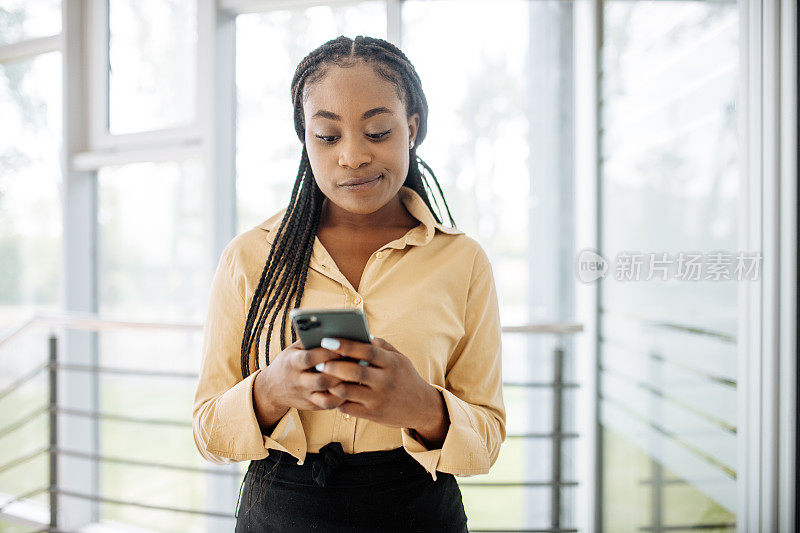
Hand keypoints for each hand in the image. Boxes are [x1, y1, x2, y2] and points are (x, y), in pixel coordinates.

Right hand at [256, 338, 351, 411]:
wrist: (273, 388)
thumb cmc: (290, 361)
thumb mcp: (294, 349)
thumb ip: (311, 341)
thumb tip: (336, 331)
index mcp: (292, 363)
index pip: (310, 358)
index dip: (327, 353)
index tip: (344, 347)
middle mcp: (298, 382)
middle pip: (321, 380)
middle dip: (340, 372)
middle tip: (358, 362)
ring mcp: (305, 397)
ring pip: (328, 397)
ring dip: (345, 386)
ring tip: (358, 375)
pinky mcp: (312, 406)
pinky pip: (330, 405)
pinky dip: (343, 397)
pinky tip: (353, 387)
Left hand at [317, 337, 447, 437]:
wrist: (421, 407)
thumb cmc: (405, 378)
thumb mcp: (400, 359)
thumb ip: (382, 346)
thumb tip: (361, 334)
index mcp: (392, 363)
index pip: (368, 351)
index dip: (347, 345)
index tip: (328, 340)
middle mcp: (386, 381)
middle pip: (355, 371)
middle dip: (334, 365)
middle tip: (319, 361)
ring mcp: (378, 399)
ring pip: (348, 391)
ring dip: (331, 383)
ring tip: (321, 376)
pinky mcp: (372, 415)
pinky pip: (348, 407)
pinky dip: (336, 399)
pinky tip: (330, 392)